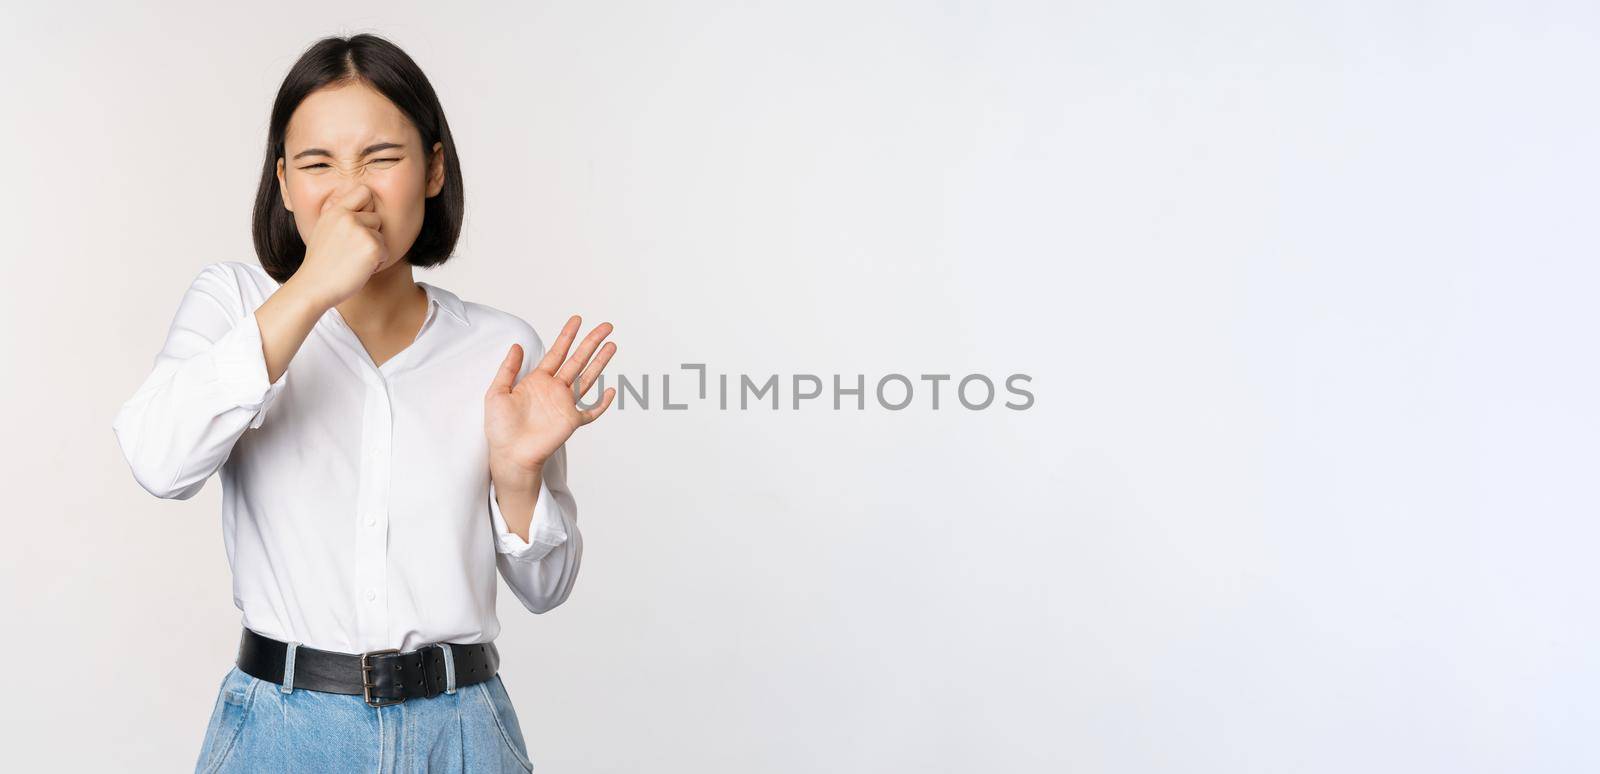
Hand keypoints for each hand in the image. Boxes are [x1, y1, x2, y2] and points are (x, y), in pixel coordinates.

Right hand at [285, 185, 387, 309]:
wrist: (314, 286)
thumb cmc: (320, 263)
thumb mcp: (323, 230)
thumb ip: (340, 217)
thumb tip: (361, 208)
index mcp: (335, 210)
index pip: (364, 191)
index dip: (367, 205)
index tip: (362, 221)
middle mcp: (348, 217)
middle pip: (376, 218)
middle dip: (370, 234)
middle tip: (352, 250)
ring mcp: (361, 231)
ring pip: (381, 236)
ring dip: (373, 250)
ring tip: (353, 260)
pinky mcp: (372, 247)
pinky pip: (385, 251)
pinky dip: (376, 262)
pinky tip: (359, 268)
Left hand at [485, 315, 617, 477]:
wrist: (509, 454)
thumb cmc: (499, 428)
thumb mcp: (496, 392)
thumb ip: (508, 369)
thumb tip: (517, 345)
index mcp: (538, 380)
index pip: (557, 353)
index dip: (567, 336)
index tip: (577, 319)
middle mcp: (554, 390)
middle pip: (578, 360)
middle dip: (591, 342)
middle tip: (605, 326)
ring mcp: (565, 405)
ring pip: (588, 378)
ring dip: (600, 362)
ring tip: (612, 346)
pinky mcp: (571, 422)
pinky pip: (591, 411)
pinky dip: (602, 403)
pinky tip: (611, 390)